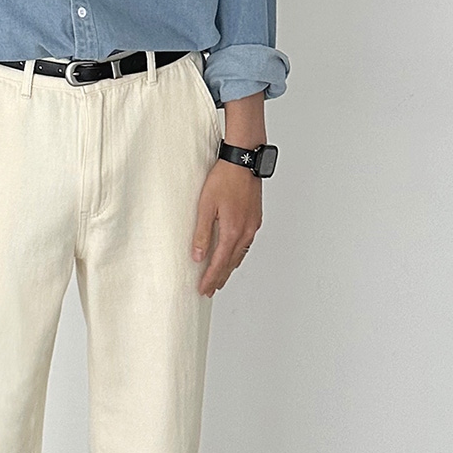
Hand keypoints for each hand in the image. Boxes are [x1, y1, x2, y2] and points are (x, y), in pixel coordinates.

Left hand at [191, 160, 261, 295]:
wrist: (244, 161)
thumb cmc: (224, 179)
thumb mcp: (206, 206)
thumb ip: (202, 233)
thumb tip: (197, 256)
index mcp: (232, 231)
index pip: (219, 263)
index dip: (210, 278)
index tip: (202, 290)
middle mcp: (246, 232)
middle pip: (231, 263)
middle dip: (219, 278)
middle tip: (209, 291)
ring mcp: (253, 226)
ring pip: (240, 255)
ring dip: (229, 269)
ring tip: (219, 279)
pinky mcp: (255, 219)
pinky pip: (246, 245)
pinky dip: (237, 256)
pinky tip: (233, 256)